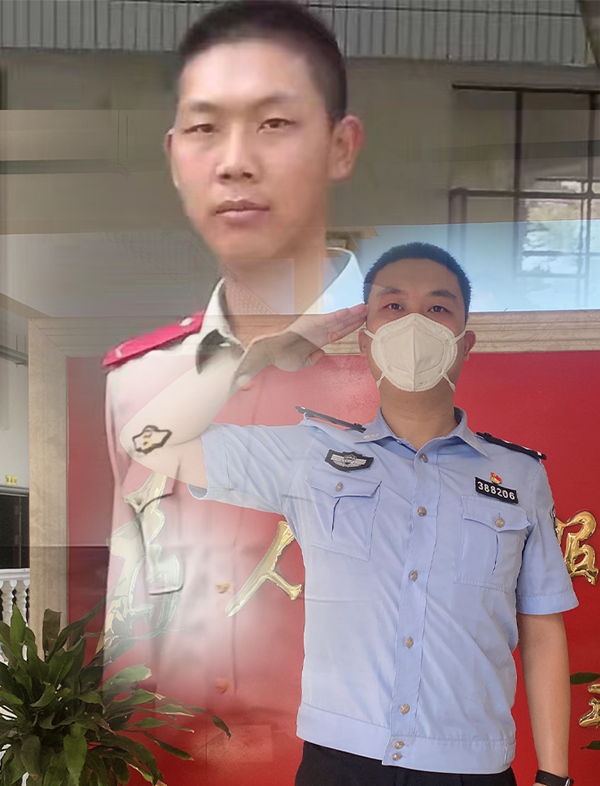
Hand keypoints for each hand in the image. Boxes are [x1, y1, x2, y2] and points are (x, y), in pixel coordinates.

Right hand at [235, 303, 367, 380]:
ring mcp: (315, 325)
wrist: (269, 352)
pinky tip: (349, 311)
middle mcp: (318, 331)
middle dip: (356, 317)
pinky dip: (339, 315)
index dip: (352, 328)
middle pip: (342, 323)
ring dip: (351, 313)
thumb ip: (313, 358)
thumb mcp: (302, 362)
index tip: (363, 323)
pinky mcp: (309, 322)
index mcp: (318, 340)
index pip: (339, 332)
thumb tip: (321, 354)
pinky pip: (327, 319)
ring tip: (364, 307)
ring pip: (337, 318)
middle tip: (369, 310)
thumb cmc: (282, 357)